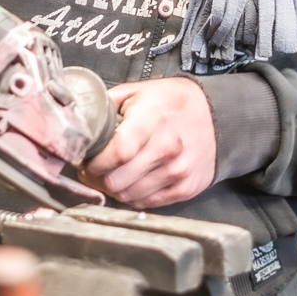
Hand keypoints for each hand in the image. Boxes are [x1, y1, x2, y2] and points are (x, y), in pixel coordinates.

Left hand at [83, 78, 216, 208]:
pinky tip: (132, 180)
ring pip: (128, 196)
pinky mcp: (184, 189)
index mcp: (152, 121)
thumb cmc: (173, 102)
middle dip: (98, 178)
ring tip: (112, 174)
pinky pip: (145, 203)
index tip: (86, 158)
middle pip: (116, 181)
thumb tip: (77, 121)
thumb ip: (107, 105)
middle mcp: (167, 150)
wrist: (219, 117)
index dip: (94, 161)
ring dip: (113, 189)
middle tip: (94, 169)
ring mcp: (177, 173)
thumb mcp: (138, 91)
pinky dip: (132, 195)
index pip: (115, 153)